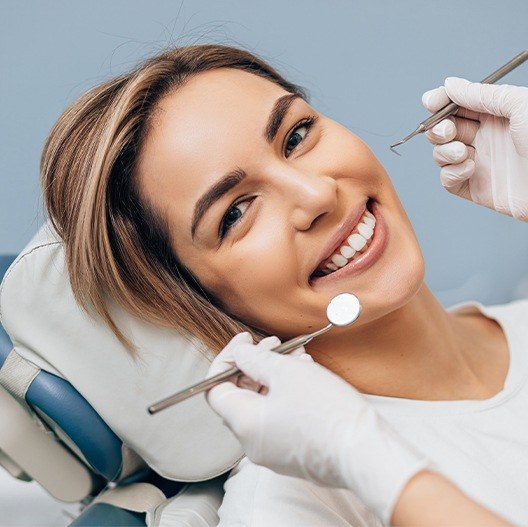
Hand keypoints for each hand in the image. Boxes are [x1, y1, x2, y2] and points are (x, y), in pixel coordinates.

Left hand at [206, 333, 427, 522]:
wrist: (366, 452)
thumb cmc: (327, 412)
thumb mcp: (286, 372)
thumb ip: (254, 359)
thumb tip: (239, 353)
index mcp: (244, 423)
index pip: (214, 389)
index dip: (227, 360)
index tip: (244, 342)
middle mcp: (252, 442)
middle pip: (240, 395)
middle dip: (255, 364)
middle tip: (274, 344)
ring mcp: (273, 450)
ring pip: (263, 404)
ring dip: (275, 375)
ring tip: (297, 356)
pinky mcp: (293, 453)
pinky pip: (280, 418)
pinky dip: (286, 394)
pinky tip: (307, 375)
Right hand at [422, 77, 527, 220]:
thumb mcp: (519, 106)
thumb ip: (482, 94)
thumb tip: (450, 84)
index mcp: (496, 115)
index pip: (458, 105)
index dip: (440, 102)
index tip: (431, 102)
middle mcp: (486, 137)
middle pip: (444, 129)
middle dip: (438, 128)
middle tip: (448, 131)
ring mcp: (479, 163)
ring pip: (441, 154)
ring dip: (444, 151)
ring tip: (462, 153)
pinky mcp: (475, 188)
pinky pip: (447, 180)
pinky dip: (451, 173)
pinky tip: (469, 169)